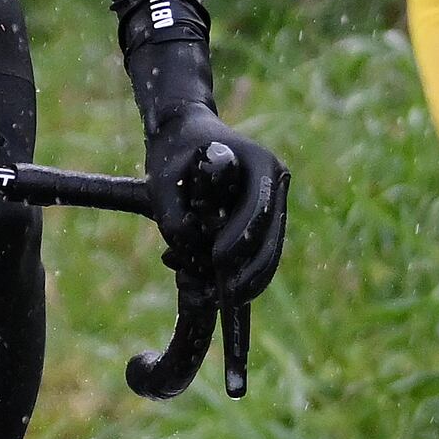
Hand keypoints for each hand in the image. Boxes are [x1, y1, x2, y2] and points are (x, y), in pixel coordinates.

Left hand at [137, 95, 290, 312]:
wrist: (186, 136)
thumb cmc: (173, 155)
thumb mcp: (162, 181)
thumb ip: (172, 218)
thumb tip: (192, 254)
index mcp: (258, 161)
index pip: (256, 206)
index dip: (240, 237)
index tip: (218, 261)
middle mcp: (276, 179)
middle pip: (271, 234)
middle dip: (251, 270)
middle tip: (229, 297)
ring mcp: (275, 198)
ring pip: (271, 247)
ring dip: (252, 277)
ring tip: (230, 301)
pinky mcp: (267, 216)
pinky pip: (263, 249)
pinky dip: (248, 271)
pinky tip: (231, 292)